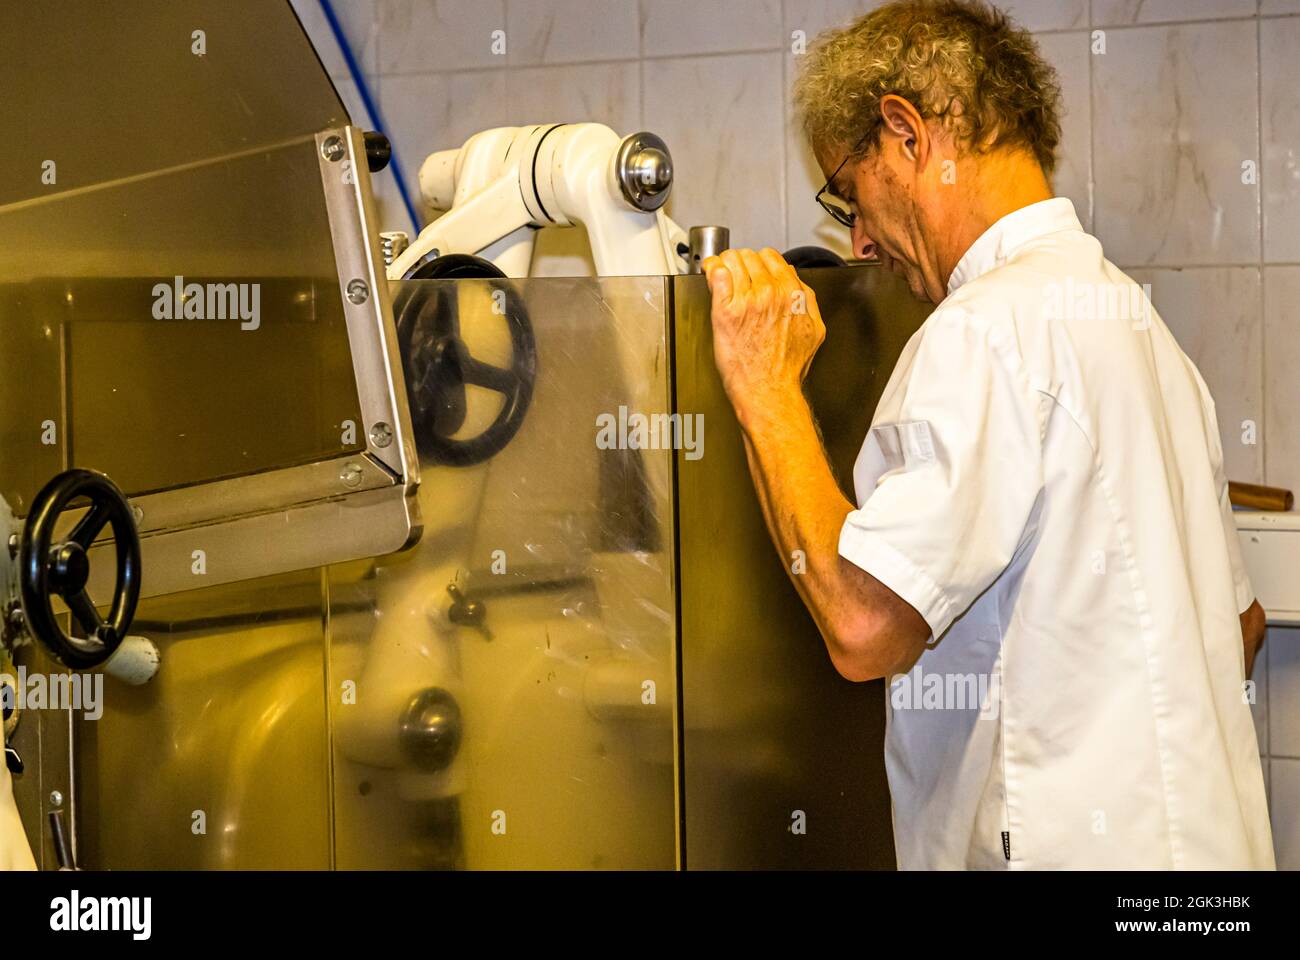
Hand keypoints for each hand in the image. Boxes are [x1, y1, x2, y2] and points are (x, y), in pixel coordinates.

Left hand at [702, 248, 825, 425]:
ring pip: (731, 261)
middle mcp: (771, 293)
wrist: (769, 391)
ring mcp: (747, 302)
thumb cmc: (787, 368)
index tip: (752, 268)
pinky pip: (716, 276)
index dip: (759, 261)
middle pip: (749, 256)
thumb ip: (806, 299)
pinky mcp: (725, 312)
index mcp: (793, 294)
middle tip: (734, 272)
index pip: (771, 257)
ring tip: (720, 271)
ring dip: (724, 263)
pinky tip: (711, 274)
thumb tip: (794, 279)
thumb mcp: (814, 330)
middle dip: (740, 262)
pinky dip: (712, 271)